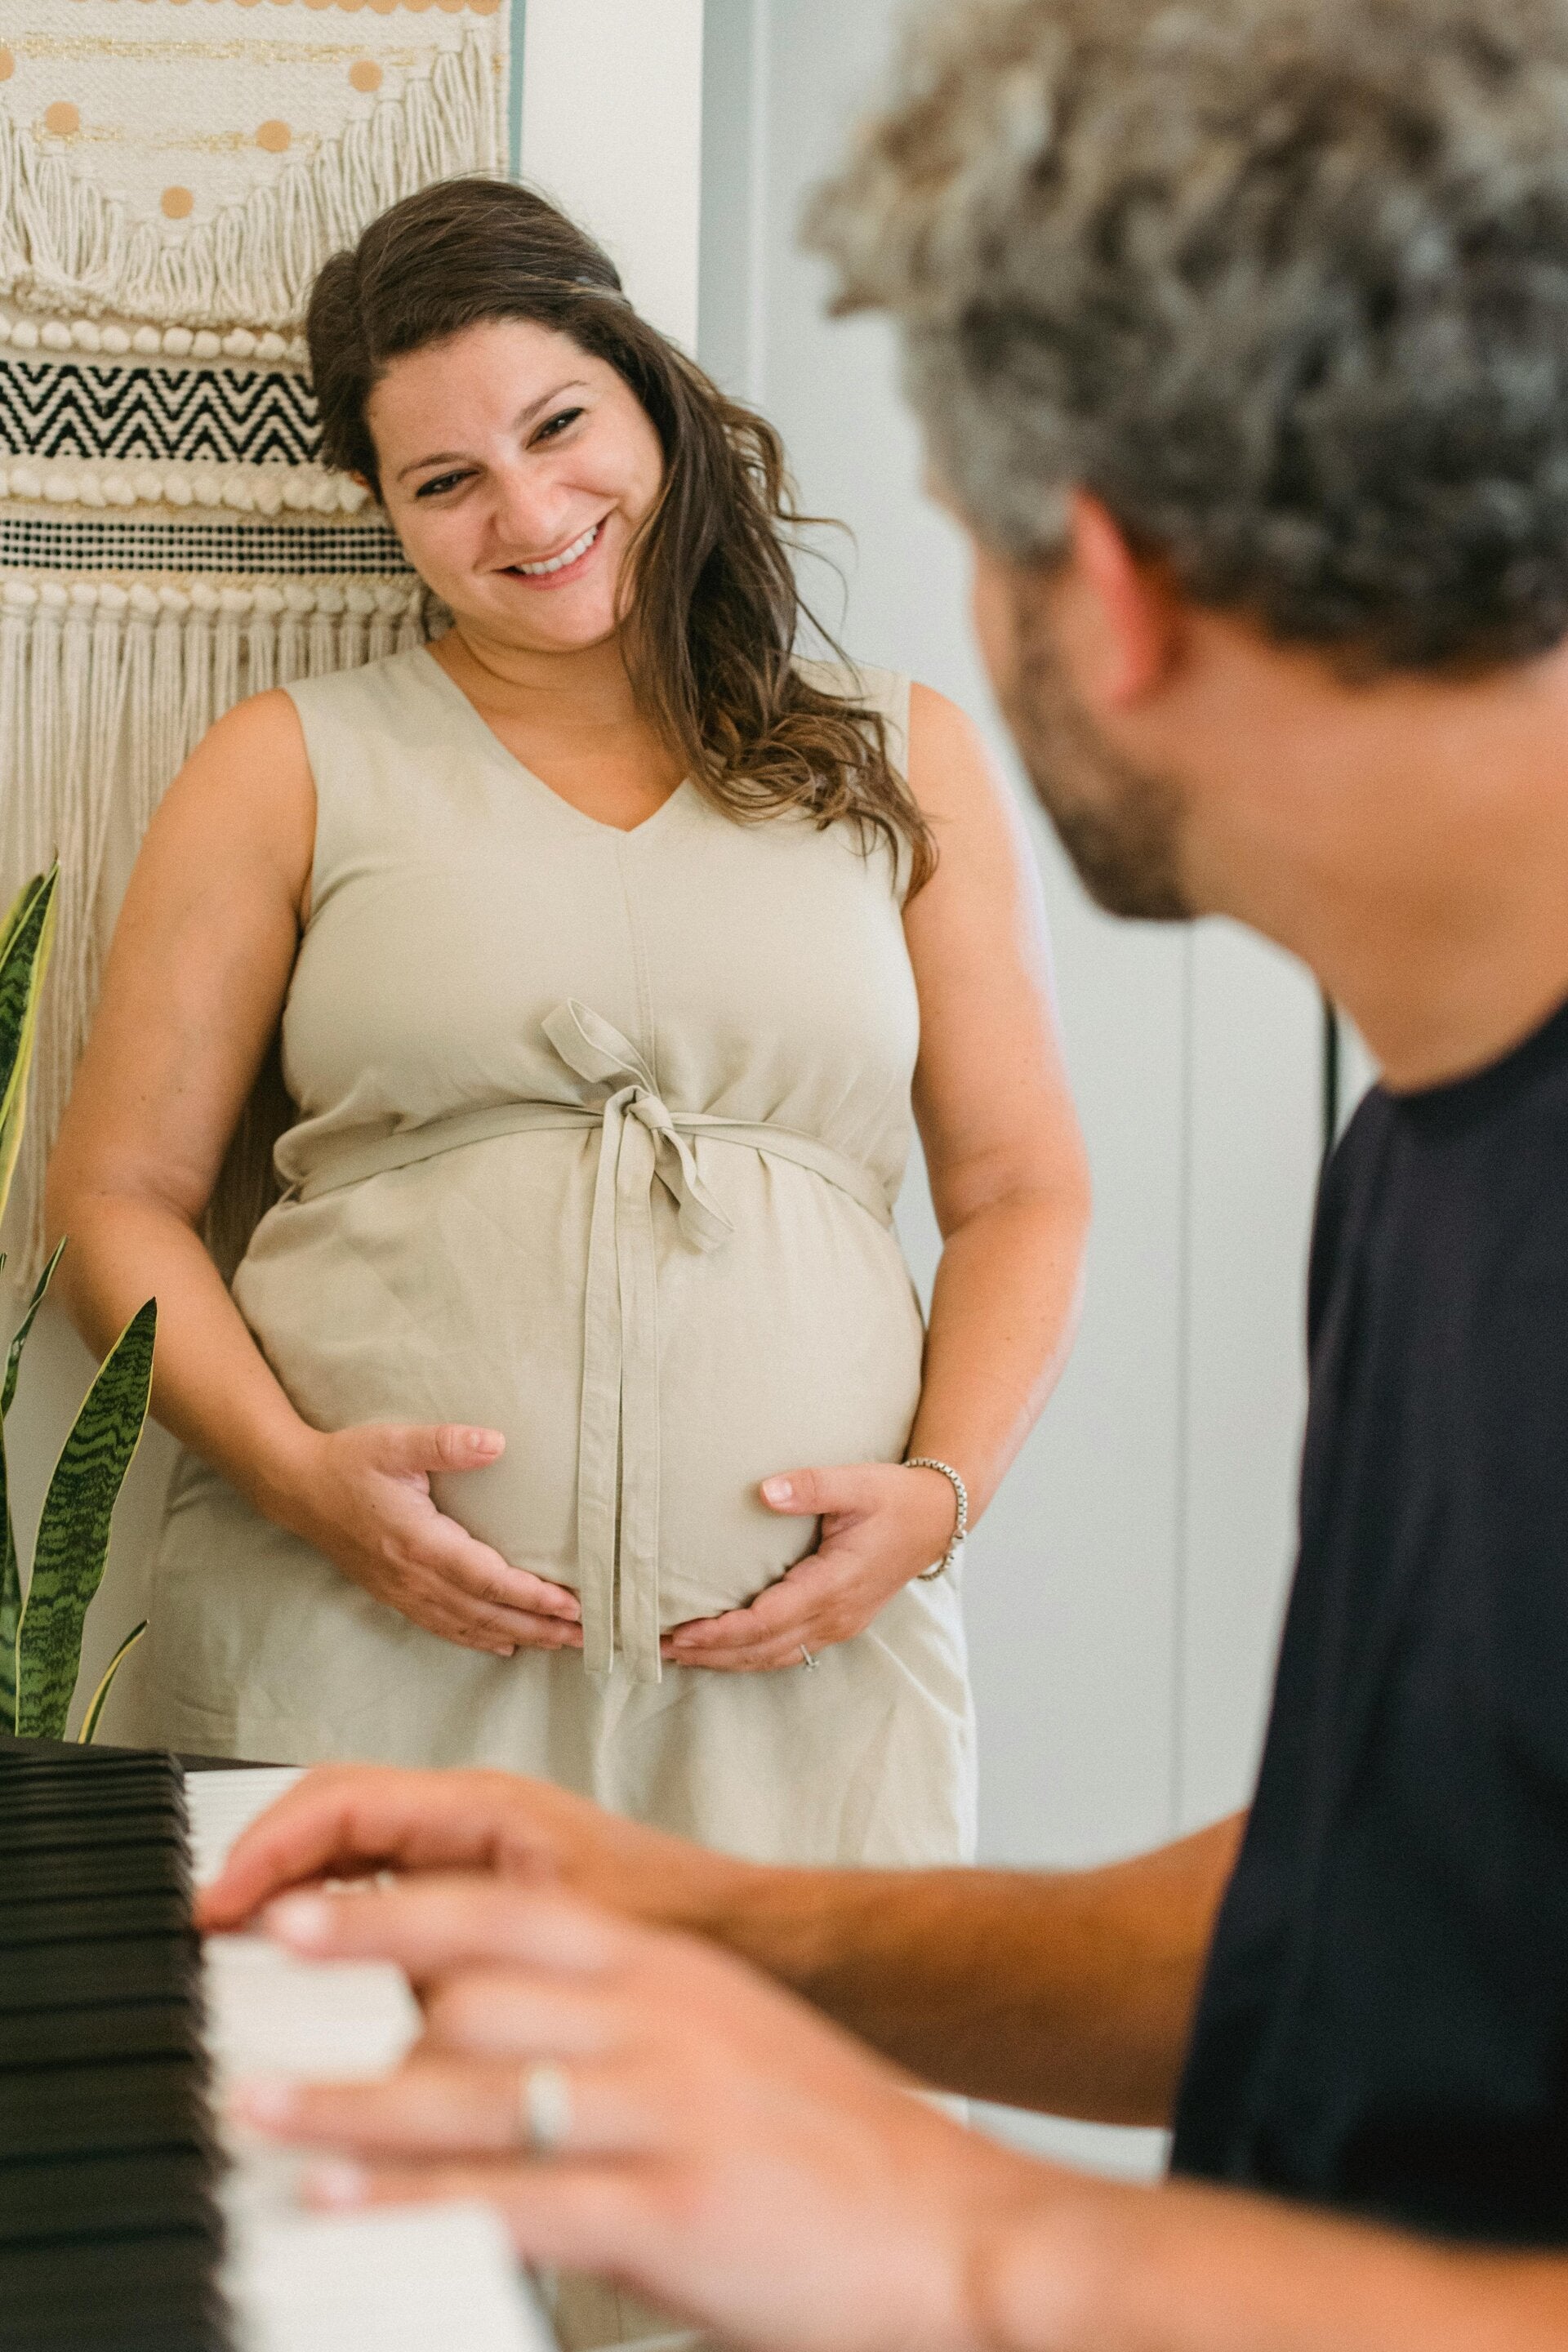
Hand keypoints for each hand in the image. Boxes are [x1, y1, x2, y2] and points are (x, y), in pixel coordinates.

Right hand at [196, 1762, 737, 1935]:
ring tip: (241, 1950)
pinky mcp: (486, 1899)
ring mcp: (476, 1856)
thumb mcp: (547, 1933)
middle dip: (263, 1863)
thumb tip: (352, 1965)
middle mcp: (472, 1820)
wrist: (749, 1945)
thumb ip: (451, 1938)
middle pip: (333, 1820)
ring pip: (354, 1857)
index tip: (217, 1904)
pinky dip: (335, 1918)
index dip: (266, 1848)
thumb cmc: (673, 1921)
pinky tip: (315, 1973)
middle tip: (208, 1927)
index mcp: (481, 1805)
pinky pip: (386, 1894)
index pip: (339, 1801)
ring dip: (293, 1891)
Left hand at [229, 1877, 1046, 2351]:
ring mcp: (664, 2109)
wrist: (955, 2225)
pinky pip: (513, 2197)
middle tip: (245, 2030)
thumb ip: (615, 2022)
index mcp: (664, 1970)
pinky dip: (415, 2201)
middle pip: (465, 1993)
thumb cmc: (832, 2138)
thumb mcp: (721, 2039)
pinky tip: (349, 2204)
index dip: (384, 1911)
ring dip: (349, 2105)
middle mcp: (658, 2018)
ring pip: (472, 2088)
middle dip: (344, 2013)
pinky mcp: (670, 2207)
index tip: (292, 1915)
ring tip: (263, 2110)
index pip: (498, 1914)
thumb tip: (486, 2029)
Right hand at [284, 1423, 582, 1659]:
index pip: (488, 1579)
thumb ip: (446, 1443)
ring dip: (518, 1637)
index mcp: (420, 1542)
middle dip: (540, 1627)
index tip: (572, 1606)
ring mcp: (402, 1591)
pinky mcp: (393, 1594)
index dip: (532, 1597)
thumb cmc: (348, 1462)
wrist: (296, 1489)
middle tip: (586, 1637)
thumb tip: (495, 1442)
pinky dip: (478, 1639)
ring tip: (560, 1644)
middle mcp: (413, 1577)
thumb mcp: (395, 1443)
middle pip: (487, 1613)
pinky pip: (443, 1626)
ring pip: (468, 1626)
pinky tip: (503, 1645)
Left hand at [663, 1462, 958, 1672]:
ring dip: (726, 1660)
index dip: (721, 1632)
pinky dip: (750, 1655)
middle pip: (762, 1649)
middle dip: (709, 1654)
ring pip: (774, 1657)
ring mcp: (839, 1624)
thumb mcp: (857, 1483)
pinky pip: (788, 1651)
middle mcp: (836, 1615)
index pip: (767, 1620)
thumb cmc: (895, 1497)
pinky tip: (724, 1651)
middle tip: (657, 1648)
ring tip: (678, 1655)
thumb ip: (811, 1486)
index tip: (681, 1632)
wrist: (937, 1517)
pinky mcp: (839, 1623)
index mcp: (835, 1584)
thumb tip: (766, 1490)